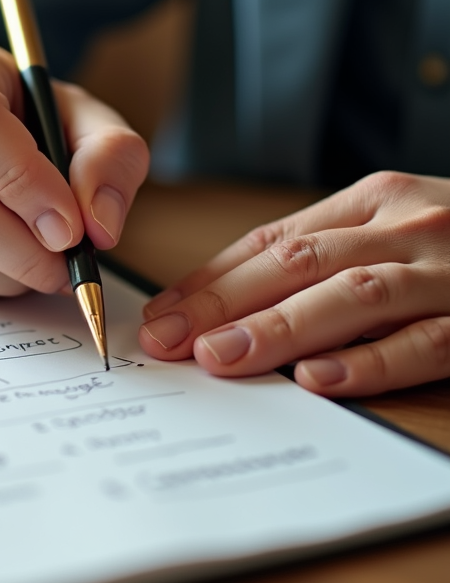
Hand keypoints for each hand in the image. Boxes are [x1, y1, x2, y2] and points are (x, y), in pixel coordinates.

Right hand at [0, 40, 147, 297]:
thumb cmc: (37, 126)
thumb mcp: (87, 121)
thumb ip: (109, 157)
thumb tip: (97, 224)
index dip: (24, 182)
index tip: (70, 225)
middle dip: (26, 249)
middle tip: (68, 260)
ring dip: (11, 273)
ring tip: (42, 257)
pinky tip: (8, 260)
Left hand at [139, 171, 449, 396]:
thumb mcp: (391, 227)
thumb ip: (322, 256)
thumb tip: (224, 308)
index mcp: (372, 201)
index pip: (269, 241)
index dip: (209, 281)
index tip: (160, 317)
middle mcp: (406, 226)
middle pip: (297, 263)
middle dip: (224, 304)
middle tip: (168, 342)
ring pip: (352, 296)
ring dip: (280, 329)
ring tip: (223, 359)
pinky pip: (428, 341)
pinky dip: (372, 362)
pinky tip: (322, 382)